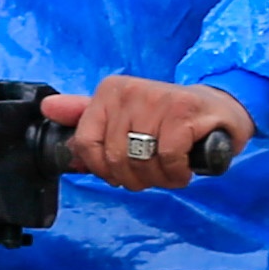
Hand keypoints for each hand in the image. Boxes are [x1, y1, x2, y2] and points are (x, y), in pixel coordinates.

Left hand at [46, 77, 253, 191]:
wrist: (220, 109)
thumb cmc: (169, 119)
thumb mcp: (124, 115)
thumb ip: (86, 116)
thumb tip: (48, 109)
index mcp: (109, 91)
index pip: (85, 145)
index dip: (104, 170)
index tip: (123, 169)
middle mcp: (129, 91)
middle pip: (113, 159)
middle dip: (135, 178)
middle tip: (154, 172)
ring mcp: (157, 99)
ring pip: (140, 162)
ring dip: (159, 179)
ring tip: (171, 169)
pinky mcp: (183, 112)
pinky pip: (167, 159)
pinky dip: (176, 173)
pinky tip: (185, 167)